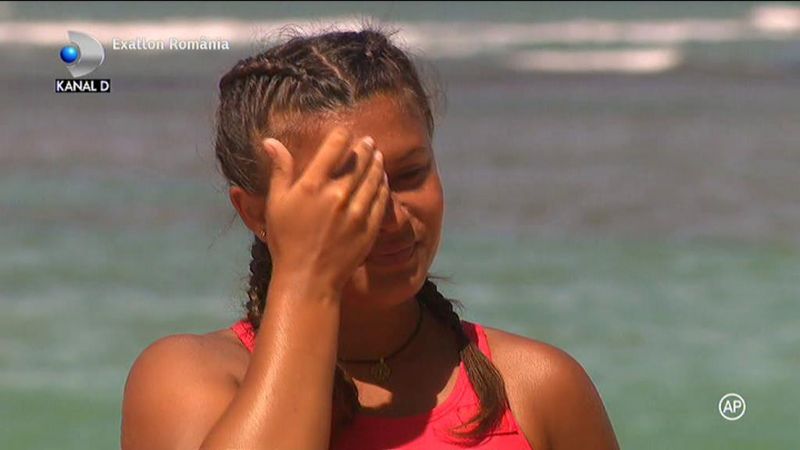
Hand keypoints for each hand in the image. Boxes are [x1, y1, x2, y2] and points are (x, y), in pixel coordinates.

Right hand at [260, 128, 389, 292]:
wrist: (308, 279)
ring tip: (377, 155)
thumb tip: (271, 141)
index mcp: (312, 186)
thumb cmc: (286, 241)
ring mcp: (356, 212)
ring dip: (377, 163)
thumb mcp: (276, 203)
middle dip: (364, 147)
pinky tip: (382, 179)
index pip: (334, 148)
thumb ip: (279, 170)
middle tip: (368, 140)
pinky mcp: (370, 228)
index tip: (345, 132)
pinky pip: (382, 199)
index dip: (342, 136)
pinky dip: (383, 186)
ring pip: (373, 178)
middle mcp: (336, 195)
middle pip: (358, 161)